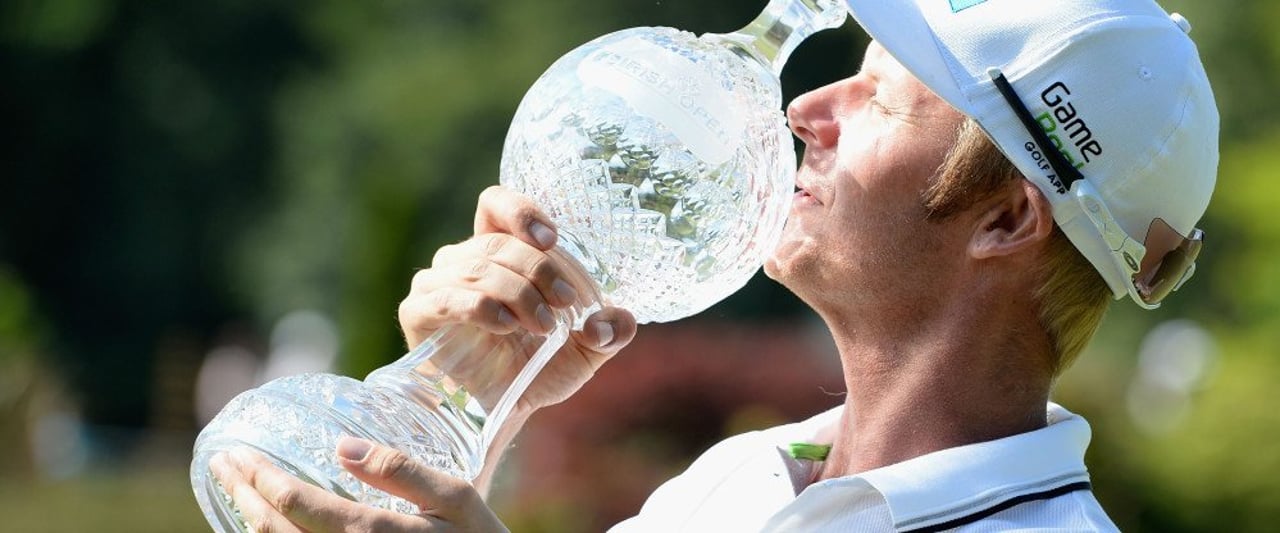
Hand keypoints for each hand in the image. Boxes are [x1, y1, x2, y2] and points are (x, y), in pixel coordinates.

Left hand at [210, 437, 507, 532]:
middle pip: (273, 531)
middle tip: (223, 464)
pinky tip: (270, 527)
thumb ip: (399, 470)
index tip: (236, 452)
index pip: (293, 503)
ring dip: (249, 522)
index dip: (258, 477)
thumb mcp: (456, 498)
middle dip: (242, 494)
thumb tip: (341, 446)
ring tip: (238, 493)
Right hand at [398, 185, 637, 412]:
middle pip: (498, 243)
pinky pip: (447, 298)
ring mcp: (437, 284)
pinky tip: (506, 326)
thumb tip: (616, 321)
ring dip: (519, 294)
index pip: (496, 204)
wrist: (508, 409)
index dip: (521, 212)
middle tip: (566, 304)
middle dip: (540, 271)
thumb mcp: (589, 347)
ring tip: (544, 326)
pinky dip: (482, 307)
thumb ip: (612, 329)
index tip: (551, 239)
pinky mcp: (419, 313)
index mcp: (499, 250)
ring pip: (478, 268)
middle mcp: (463, 259)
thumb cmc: (541, 366)